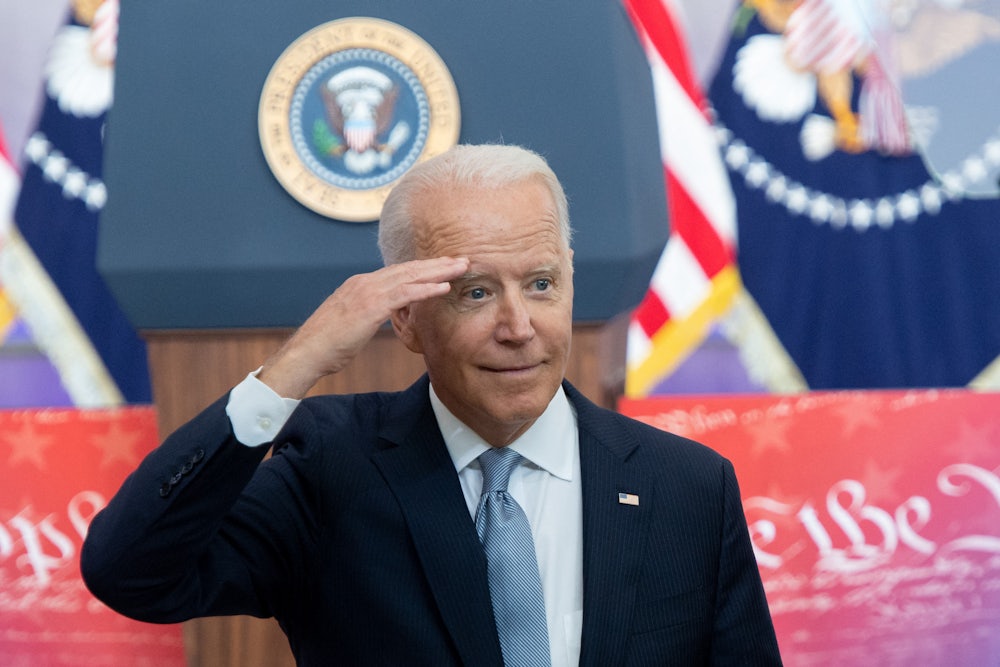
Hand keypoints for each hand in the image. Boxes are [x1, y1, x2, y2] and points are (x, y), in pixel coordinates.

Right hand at [258, 256, 468, 397]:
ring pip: (410, 276)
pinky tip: (444, 287)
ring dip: (438, 270)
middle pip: (407, 269)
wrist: (307, 353)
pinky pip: (404, 294)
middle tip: (461, 258)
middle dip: (436, 263)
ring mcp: (367, 292)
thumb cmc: (327, 345)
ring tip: (461, 266)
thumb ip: (368, 313)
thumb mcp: (351, 323)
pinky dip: (426, 288)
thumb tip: (382, 314)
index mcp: (360, 285)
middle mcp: (364, 282)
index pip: (397, 272)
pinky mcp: (370, 307)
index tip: (443, 266)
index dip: (422, 269)